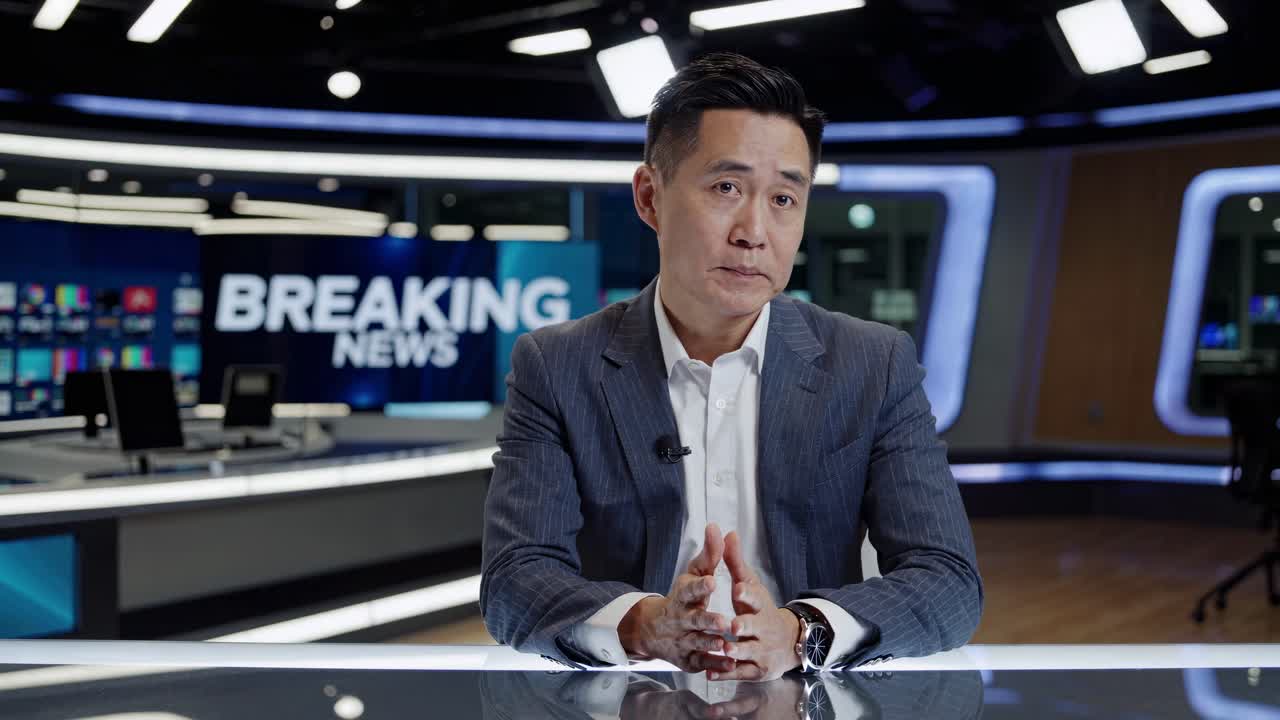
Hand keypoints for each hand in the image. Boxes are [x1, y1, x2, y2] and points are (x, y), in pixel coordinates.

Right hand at [619, 524, 735, 673]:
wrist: (654, 630)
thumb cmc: (683, 597)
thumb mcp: (693, 574)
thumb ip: (709, 554)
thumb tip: (716, 526)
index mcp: (683, 596)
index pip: (690, 590)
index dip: (700, 586)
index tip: (712, 581)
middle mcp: (681, 619)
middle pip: (694, 619)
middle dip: (708, 621)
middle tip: (723, 621)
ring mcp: (683, 640)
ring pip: (698, 643)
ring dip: (710, 643)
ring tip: (724, 644)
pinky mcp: (688, 659)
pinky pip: (702, 663)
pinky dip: (714, 665)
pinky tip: (728, 664)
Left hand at [716, 531, 801, 681]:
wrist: (787, 642)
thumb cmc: (760, 610)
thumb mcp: (749, 585)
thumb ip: (735, 562)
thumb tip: (727, 532)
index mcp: (760, 605)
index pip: (755, 596)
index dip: (747, 593)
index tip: (737, 588)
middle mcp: (763, 628)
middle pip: (754, 627)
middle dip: (746, 626)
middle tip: (734, 625)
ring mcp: (761, 650)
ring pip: (748, 651)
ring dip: (736, 650)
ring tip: (724, 648)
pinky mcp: (756, 670)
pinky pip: (741, 672)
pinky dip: (727, 673)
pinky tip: (713, 672)